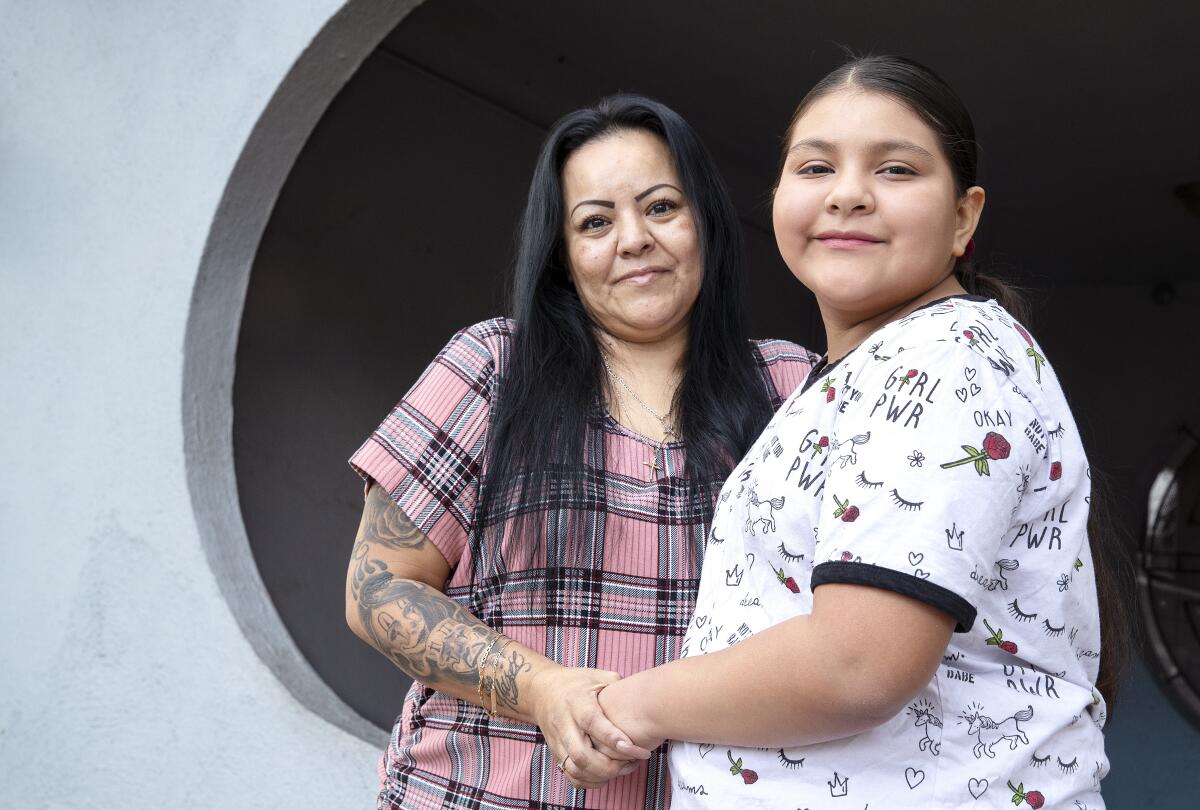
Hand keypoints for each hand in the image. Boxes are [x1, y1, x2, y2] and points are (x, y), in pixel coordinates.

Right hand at [529, 666, 652, 789]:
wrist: (541, 691)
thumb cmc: (575, 683)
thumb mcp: (595, 676)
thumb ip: (617, 685)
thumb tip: (640, 692)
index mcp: (576, 701)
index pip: (592, 722)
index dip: (612, 738)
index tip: (633, 747)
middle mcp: (564, 723)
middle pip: (581, 754)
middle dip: (609, 765)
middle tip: (633, 761)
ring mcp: (558, 740)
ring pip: (575, 769)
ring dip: (601, 776)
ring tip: (624, 769)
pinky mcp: (556, 753)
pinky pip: (570, 775)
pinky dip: (589, 782)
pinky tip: (607, 776)